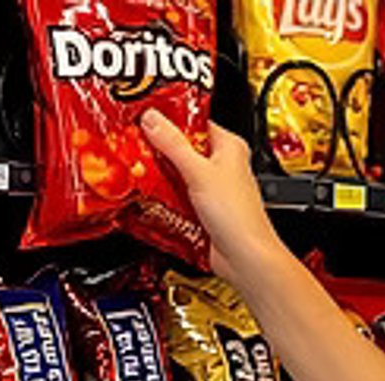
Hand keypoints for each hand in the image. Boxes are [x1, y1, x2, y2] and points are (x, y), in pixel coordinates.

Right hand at [141, 114, 286, 286]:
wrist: (245, 259)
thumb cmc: (238, 217)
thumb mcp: (199, 172)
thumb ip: (173, 144)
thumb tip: (152, 118)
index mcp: (229, 147)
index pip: (195, 123)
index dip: (171, 121)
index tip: (147, 120)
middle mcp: (222, 166)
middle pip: (184, 150)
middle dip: (161, 152)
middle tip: (139, 148)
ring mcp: (213, 190)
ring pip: (180, 175)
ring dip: (162, 177)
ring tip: (142, 173)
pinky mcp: (204, 212)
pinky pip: (179, 199)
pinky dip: (166, 199)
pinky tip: (154, 198)